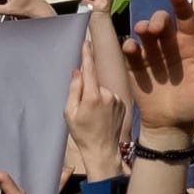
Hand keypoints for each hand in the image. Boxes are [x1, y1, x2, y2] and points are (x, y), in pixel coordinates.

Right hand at [63, 50, 126, 178]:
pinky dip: (104, 101)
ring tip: (93, 115)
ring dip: (96, 96)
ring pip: (102, 89)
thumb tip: (78, 71)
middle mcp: (108, 95)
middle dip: (87, 88)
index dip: (87, 55)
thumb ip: (74, 89)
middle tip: (82, 107)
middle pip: (93, 81)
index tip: (86, 42)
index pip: (89, 69)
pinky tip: (102, 116)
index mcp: (93, 96)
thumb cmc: (82, 133)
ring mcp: (117, 100)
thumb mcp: (70, 112)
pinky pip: (110, 96)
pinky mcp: (123, 105)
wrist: (103, 151)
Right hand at [124, 0, 193, 136]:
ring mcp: (151, 54)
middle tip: (157, 27)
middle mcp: (169, 47)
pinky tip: (133, 49)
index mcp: (189, 48)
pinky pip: (130, 49)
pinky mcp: (136, 64)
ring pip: (144, 31)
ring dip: (143, 27)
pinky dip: (130, 45)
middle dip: (158, 18)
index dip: (179, 5)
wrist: (171, 124)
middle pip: (162, 22)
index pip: (185, 21)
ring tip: (144, 33)